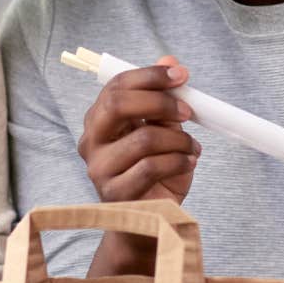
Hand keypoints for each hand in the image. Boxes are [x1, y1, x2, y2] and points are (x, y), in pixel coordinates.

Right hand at [77, 56, 199, 204]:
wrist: (147, 221)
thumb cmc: (152, 174)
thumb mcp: (162, 132)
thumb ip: (161, 100)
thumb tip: (169, 61)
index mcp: (99, 120)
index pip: (116, 86)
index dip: (150, 76)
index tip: (181, 75)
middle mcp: (91, 142)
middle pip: (118, 105)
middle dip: (160, 102)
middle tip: (186, 112)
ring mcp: (99, 169)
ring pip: (144, 138)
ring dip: (179, 140)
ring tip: (192, 148)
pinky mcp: (115, 193)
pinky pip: (151, 167)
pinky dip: (178, 161)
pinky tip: (188, 163)